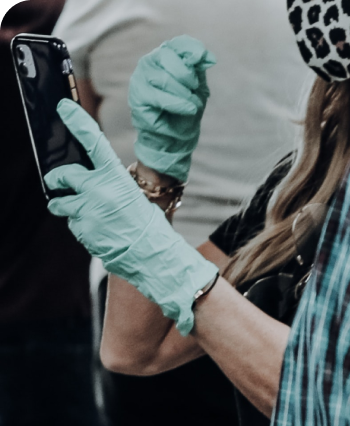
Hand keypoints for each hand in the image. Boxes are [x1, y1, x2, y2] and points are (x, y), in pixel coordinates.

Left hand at [43, 100, 218, 334]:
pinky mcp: (81, 230)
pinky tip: (99, 232)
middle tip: (57, 182)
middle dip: (57, 179)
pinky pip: (72, 223)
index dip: (77, 122)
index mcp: (115, 178)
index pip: (94, 143)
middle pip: (63, 176)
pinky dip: (80, 226)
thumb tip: (89, 184)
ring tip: (85, 215)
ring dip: (66, 206)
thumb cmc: (149, 226)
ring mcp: (87, 211)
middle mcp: (97, 191)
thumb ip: (110, 187)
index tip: (63, 108)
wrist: (154, 256)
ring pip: (61, 203)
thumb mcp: (134, 198)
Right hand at [130, 36, 213, 181]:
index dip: (191, 48)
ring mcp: (139, 81)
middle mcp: (149, 64)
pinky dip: (177, 104)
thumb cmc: (187, 106)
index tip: (205, 59)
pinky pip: (158, 97)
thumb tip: (208, 57)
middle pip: (167, 57)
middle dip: (187, 75)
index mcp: (165, 57)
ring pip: (162, 78)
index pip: (176, 44)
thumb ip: (199, 69)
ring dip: (184, 93)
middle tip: (195, 88)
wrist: (177, 135)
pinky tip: (187, 110)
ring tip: (192, 105)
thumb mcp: (198, 86)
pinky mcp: (137, 99)